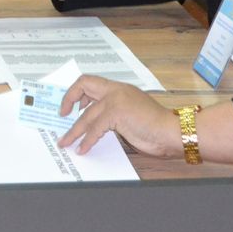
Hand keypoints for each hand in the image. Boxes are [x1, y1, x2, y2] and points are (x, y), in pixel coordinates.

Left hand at [57, 75, 172, 156]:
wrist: (171, 130)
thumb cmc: (155, 126)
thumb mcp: (130, 114)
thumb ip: (114, 114)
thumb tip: (95, 125)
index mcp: (119, 88)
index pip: (92, 82)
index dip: (78, 92)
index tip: (71, 107)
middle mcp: (116, 90)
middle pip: (84, 84)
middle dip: (68, 98)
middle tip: (61, 114)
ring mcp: (115, 100)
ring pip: (86, 115)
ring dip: (73, 131)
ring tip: (64, 142)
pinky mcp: (116, 113)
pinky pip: (94, 129)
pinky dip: (86, 140)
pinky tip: (83, 149)